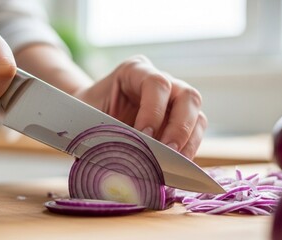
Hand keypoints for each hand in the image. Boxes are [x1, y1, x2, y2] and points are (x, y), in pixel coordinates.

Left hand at [74, 56, 206, 159]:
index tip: (144, 137)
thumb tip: (123, 162)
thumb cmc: (85, 113)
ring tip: (173, 165)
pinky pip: (194, 135)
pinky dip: (188, 152)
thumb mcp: (88, 118)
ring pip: (197, 116)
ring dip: (189, 143)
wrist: (85, 118)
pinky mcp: (179, 122)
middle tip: (168, 153)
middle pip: (187, 96)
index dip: (154, 111)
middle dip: (180, 128)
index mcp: (135, 71)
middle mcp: (160, 82)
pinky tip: (175, 168)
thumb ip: (104, 133)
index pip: (157, 84)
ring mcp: (173, 102)